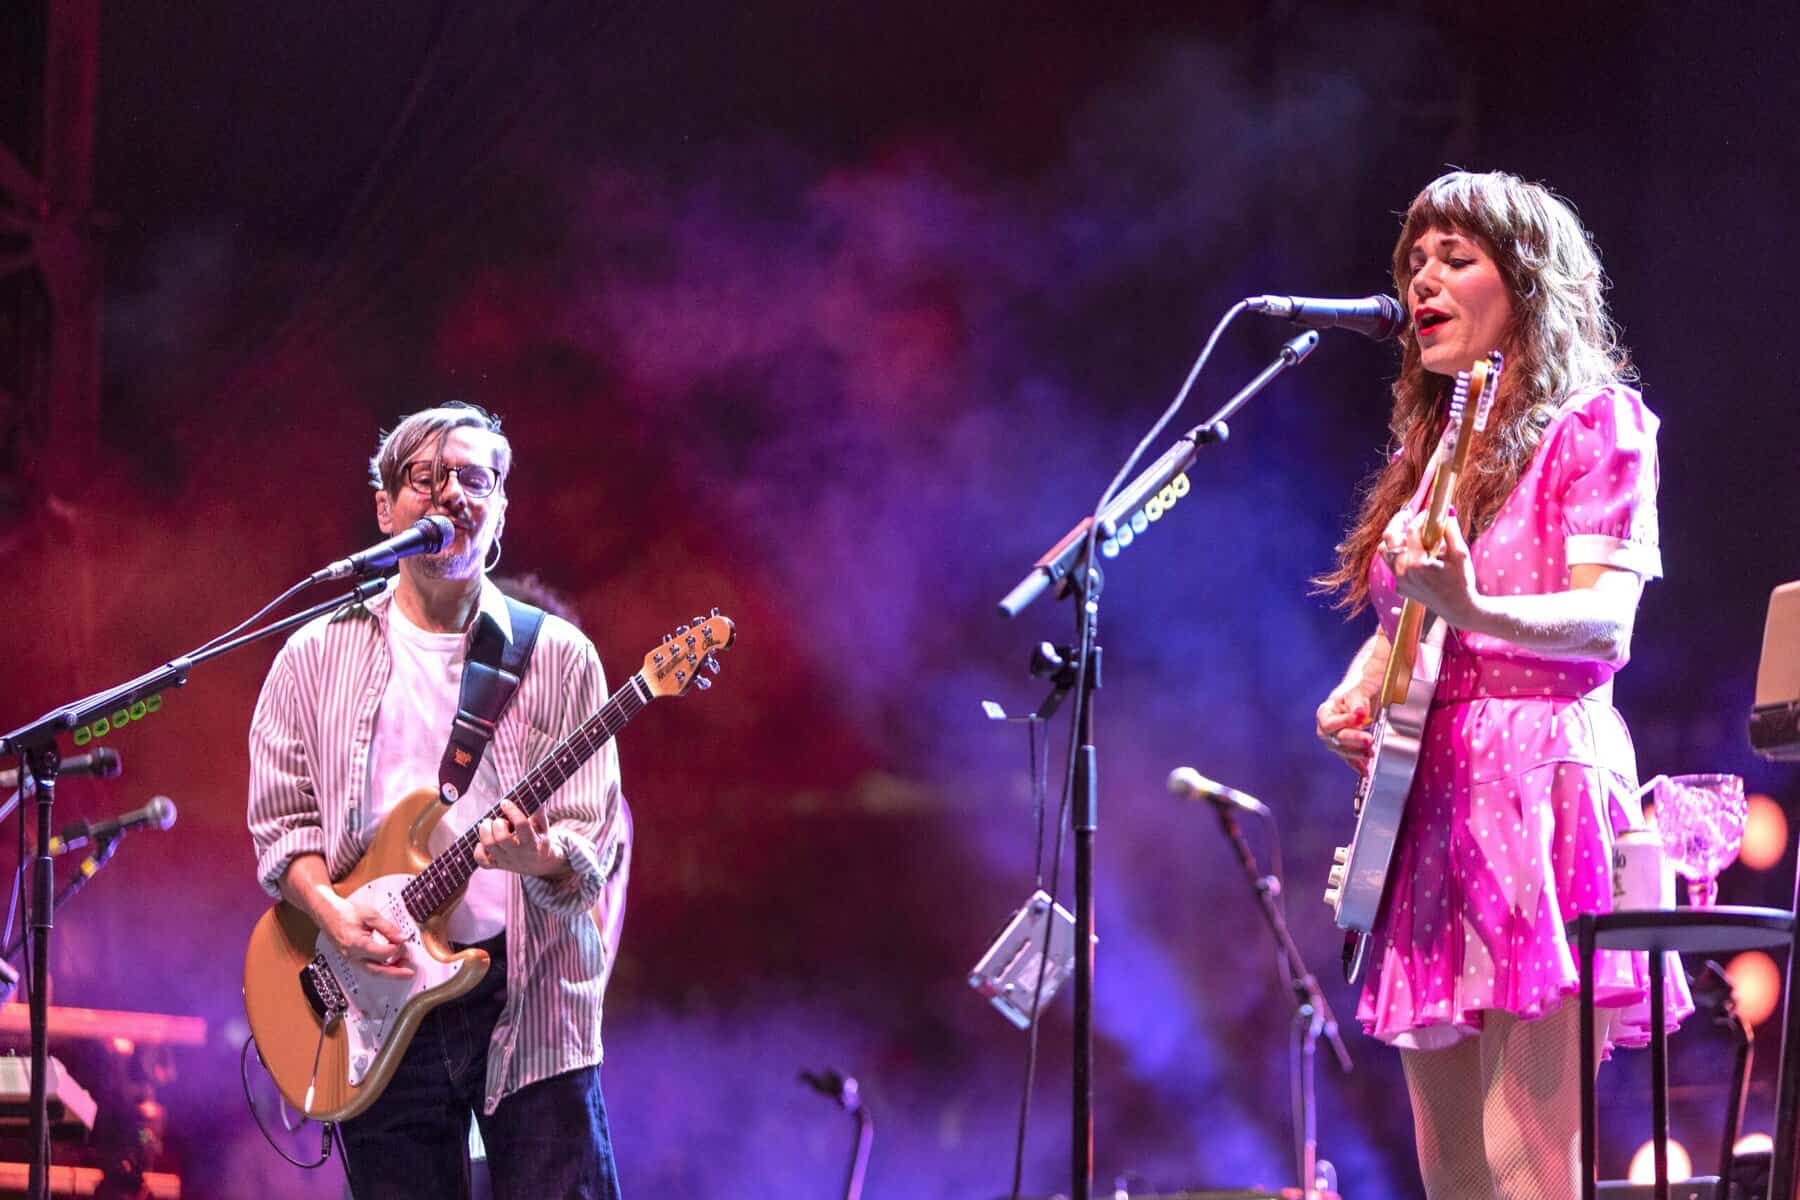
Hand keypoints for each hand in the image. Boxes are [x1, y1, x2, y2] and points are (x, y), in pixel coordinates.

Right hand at [320, 896, 413, 978]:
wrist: (327, 913)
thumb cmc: (345, 913)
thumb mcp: (370, 915)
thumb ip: (387, 928)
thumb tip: (402, 938)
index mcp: (356, 944)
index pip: (383, 953)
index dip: (397, 948)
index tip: (404, 941)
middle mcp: (352, 956)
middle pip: (377, 970)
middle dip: (395, 973)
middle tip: (410, 974)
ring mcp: (350, 959)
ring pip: (372, 971)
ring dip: (389, 972)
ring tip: (404, 969)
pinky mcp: (351, 959)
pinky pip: (367, 967)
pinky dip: (380, 968)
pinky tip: (390, 964)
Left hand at [472, 800, 567, 877]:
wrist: (539, 864)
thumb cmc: (539, 840)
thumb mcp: (543, 828)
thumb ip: (539, 813)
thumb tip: (537, 795)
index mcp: (532, 843)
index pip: (521, 825)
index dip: (512, 811)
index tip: (505, 802)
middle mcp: (519, 854)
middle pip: (502, 838)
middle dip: (497, 824)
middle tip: (499, 819)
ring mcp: (506, 861)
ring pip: (489, 846)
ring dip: (485, 831)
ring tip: (488, 825)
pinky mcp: (497, 865)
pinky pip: (481, 860)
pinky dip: (479, 849)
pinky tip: (484, 841)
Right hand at [1316, 681, 1377, 775]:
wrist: (1366, 694)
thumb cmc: (1359, 690)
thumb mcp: (1359, 690)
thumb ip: (1357, 701)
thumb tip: (1359, 713)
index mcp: (1326, 712)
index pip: (1330, 722)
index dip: (1344, 721)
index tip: (1360, 718)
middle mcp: (1328, 728)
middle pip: (1337, 738)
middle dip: (1353, 739)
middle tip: (1369, 739)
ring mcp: (1337, 740)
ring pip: (1344, 751)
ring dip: (1358, 754)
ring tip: (1371, 753)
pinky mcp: (1348, 749)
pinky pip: (1351, 760)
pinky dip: (1359, 766)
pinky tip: (1365, 771)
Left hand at [1387, 510, 1484, 630]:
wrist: (1457, 608)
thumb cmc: (1462, 580)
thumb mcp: (1460, 554)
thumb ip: (1451, 531)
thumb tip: (1445, 510)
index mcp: (1418, 564)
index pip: (1411, 531)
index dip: (1419, 518)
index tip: (1427, 513)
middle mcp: (1403, 572)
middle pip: (1389, 539)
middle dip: (1397, 522)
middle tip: (1406, 514)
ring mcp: (1399, 581)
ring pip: (1385, 552)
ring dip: (1394, 539)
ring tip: (1407, 532)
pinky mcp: (1399, 587)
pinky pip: (1392, 565)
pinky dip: (1399, 555)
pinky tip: (1413, 551)